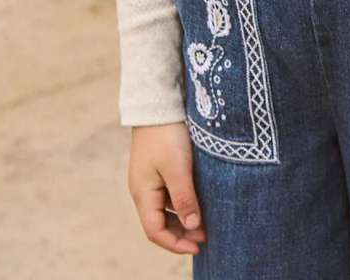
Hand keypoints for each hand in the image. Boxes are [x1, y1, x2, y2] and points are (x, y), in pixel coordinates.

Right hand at [129, 122, 206, 254]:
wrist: (157, 103)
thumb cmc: (167, 135)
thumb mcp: (178, 168)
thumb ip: (184, 199)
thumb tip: (193, 227)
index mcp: (142, 194)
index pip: (155, 231)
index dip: (176, 244)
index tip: (199, 246)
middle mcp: (143, 190)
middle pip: (159, 223)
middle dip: (181, 233)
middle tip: (206, 235)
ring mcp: (150, 179)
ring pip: (165, 209)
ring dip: (183, 218)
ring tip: (206, 221)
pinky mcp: (159, 167)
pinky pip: (169, 194)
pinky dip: (182, 203)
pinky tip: (198, 200)